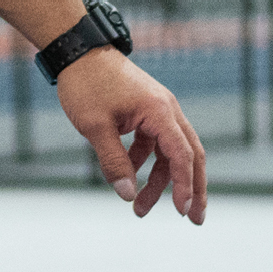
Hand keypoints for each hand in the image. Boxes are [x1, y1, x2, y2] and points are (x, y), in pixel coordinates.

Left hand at [56, 48, 207, 223]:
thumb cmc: (86, 84)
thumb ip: (113, 162)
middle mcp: (166, 110)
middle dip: (193, 188)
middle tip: (194, 219)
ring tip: (140, 208)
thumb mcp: (95, 127)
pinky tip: (127, 176)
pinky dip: (144, 163)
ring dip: (160, 181)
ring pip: (169, 152)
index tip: (182, 212)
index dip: (185, 185)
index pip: (181, 155)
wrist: (78, 51)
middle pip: (190, 155)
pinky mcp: (146, 111)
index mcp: (160, 111)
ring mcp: (158, 110)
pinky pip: (153, 143)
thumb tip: (127, 195)